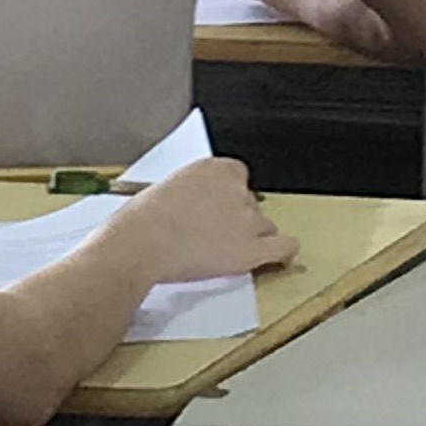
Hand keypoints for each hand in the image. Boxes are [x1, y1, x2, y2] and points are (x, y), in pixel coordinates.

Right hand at [114, 156, 292, 284]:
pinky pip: (283, 247)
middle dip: (237, 218)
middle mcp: (237, 188)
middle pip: (250, 202)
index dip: (227, 195)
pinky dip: (284, 252)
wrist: (141, 244)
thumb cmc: (141, 220)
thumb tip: (193, 206)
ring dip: (250, 236)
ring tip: (225, 252)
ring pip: (263, 226)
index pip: (236, 176)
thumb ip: (191, 191)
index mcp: (215, 168)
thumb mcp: (166, 188)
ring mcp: (247, 218)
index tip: (217, 207)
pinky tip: (281, 257)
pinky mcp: (250, 249)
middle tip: (212, 235)